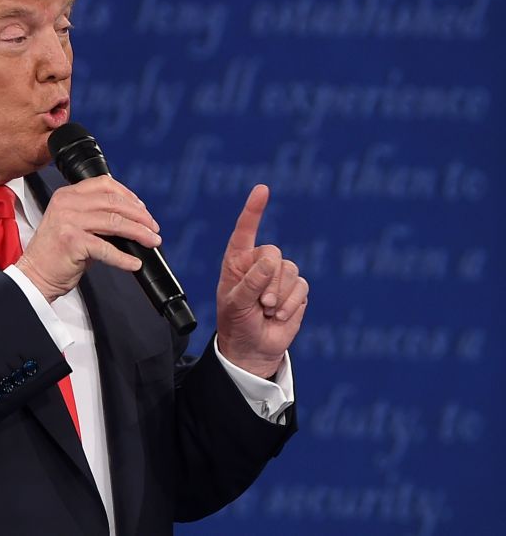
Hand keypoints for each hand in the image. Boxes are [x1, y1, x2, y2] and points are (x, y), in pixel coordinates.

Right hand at [16, 176, 161, 302]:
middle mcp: (66, 204)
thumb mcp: (73, 224)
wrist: (34, 275)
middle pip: (114, 202)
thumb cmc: (55, 254)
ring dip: (139, 233)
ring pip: (115, 222)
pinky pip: (107, 248)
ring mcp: (68, 221)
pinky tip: (134, 263)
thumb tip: (131, 218)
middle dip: (140, 216)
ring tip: (151, 242)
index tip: (143, 209)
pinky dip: (124, 258)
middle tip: (153, 228)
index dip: (128, 195)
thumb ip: (95, 215)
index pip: (104, 184)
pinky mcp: (73, 241)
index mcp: (67, 195)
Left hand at [216, 185, 308, 378]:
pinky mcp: (296, 289)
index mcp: (237, 260)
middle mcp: (259, 263)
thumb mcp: (235, 303)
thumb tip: (271, 262)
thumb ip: (250, 282)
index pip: (245, 230)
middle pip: (273, 254)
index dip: (254, 210)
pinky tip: (278, 316)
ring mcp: (279, 275)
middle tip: (259, 303)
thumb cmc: (236, 322)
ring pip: (289, 271)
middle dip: (267, 281)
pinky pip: (301, 287)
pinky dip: (290, 305)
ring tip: (266, 311)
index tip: (262, 189)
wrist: (253, 347)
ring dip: (278, 296)